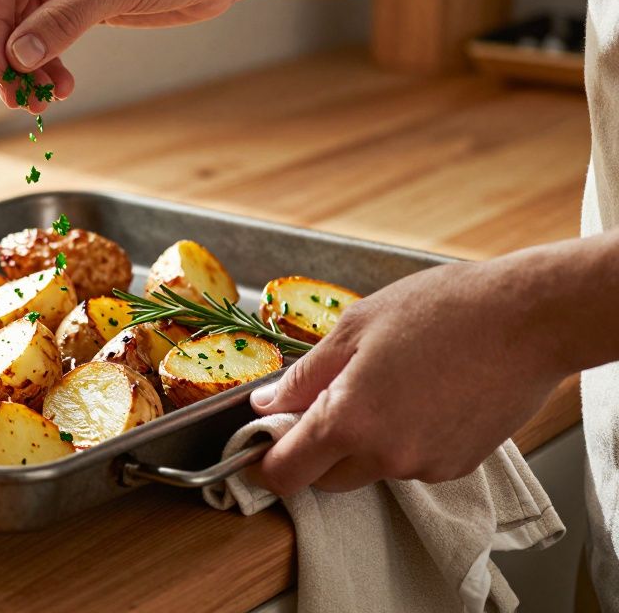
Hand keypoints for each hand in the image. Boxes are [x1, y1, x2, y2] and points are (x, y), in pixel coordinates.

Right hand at [0, 0, 243, 111]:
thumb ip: (63, 20)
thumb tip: (17, 56)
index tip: (1, 72)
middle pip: (0, 4)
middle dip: (6, 52)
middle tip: (17, 94)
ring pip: (20, 26)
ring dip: (27, 65)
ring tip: (42, 99)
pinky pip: (45, 34)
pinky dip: (48, 62)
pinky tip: (60, 85)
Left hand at [247, 257, 577, 495]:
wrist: (529, 319)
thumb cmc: (443, 311)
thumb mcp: (355, 328)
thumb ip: (304, 376)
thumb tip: (266, 403)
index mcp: (350, 420)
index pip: (286, 474)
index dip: (265, 463)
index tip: (260, 445)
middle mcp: (386, 456)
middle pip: (325, 478)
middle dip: (314, 449)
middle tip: (325, 400)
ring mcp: (425, 466)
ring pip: (369, 469)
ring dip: (362, 441)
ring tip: (387, 384)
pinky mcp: (457, 467)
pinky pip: (409, 463)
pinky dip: (402, 439)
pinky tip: (421, 396)